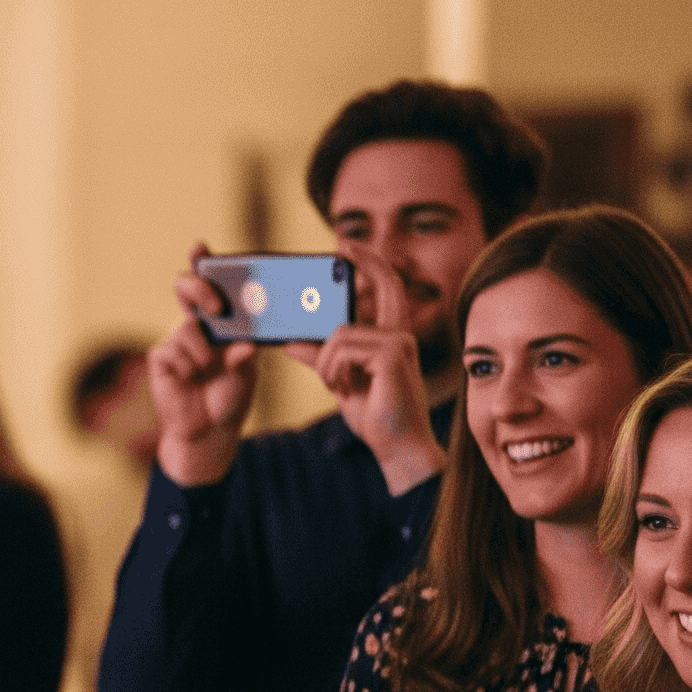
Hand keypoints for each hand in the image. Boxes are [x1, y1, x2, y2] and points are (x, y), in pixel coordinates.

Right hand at [147, 242, 260, 487]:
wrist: (209, 431)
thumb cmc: (229, 396)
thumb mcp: (246, 375)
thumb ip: (245, 358)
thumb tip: (246, 345)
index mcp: (218, 321)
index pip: (209, 283)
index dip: (202, 261)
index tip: (200, 247)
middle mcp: (194, 324)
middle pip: (185, 287)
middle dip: (198, 287)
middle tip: (216, 307)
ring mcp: (174, 340)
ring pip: (186, 328)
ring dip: (203, 353)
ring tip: (206, 373)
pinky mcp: (159, 359)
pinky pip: (172, 352)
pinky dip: (186, 368)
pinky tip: (188, 381)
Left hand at [284, 242, 441, 493]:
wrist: (396, 449)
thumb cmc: (375, 417)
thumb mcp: (339, 383)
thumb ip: (320, 359)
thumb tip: (291, 342)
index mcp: (389, 337)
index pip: (386, 289)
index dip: (370, 263)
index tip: (347, 243)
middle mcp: (400, 334)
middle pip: (378, 288)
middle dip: (362, 262)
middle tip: (340, 243)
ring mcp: (399, 343)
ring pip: (340, 333)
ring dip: (326, 363)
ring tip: (337, 385)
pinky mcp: (392, 356)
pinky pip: (342, 349)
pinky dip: (333, 371)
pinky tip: (345, 389)